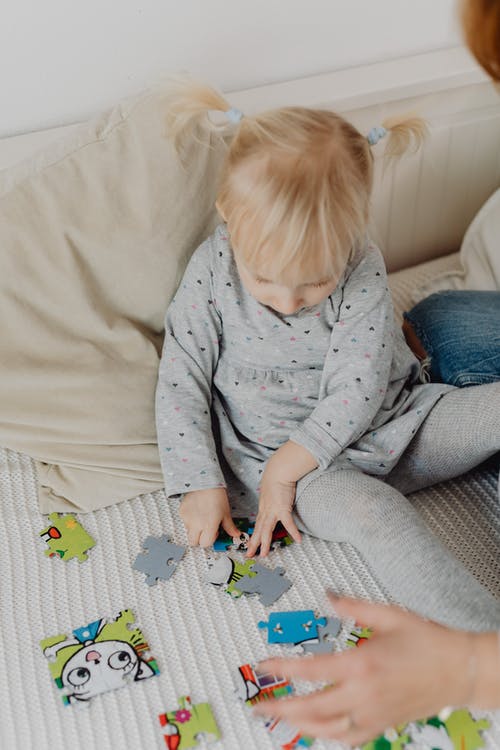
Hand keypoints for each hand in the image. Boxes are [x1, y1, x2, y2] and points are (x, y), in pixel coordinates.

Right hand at [180, 488, 238, 546]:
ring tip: (202, 518)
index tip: (214, 533)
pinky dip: (190, 520)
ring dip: (195, 529)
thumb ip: (230, 527)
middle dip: (200, 539)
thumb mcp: (226, 513)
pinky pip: (184, 522)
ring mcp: (187, 519)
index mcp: (209, 526)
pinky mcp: (182, 512)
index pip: (205, 544)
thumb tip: (236, 534)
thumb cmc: (216, 496)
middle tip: (206, 530)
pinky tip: (197, 512)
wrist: (205, 482)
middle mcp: (196, 524)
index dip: (210, 540)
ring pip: (189, 532)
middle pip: (194, 542)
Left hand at [245, 454, 301, 558]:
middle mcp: (266, 511)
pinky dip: (292, 531)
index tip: (251, 545)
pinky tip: (298, 539)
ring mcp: (273, 511)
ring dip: (265, 543)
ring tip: (264, 554)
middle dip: (253, 544)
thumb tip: (274, 501)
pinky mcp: (283, 508)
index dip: (254, 536)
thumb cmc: (276, 478)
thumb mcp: (270, 491)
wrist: (279, 471)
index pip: (258, 525)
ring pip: (266, 530)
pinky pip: (288, 523)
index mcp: (263, 508)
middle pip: (258, 531)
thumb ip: (271, 499)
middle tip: (249, 555)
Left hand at [254, 594, 474, 745]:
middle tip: (257, 705)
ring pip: (326, 730)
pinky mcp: (382, 726)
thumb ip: (353, 605)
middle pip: (310, 708)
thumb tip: (327, 595)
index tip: (262, 666)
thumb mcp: (387, 614)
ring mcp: (372, 715)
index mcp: (360, 664)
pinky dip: (327, 736)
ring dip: (298, 726)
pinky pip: (348, 739)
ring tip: (280, 718)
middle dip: (279, 708)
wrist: (459, 669)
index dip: (281, 669)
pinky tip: (317, 729)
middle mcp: (363, 694)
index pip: (310, 670)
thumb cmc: (427, 640)